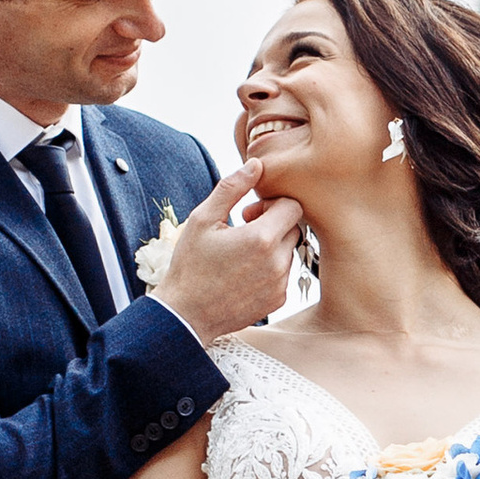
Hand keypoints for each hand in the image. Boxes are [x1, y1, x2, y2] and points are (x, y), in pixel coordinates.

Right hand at [153, 168, 304, 339]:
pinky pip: (284, 274)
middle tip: (243, 231)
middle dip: (273, 224)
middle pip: (294, 228)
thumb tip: (256, 164)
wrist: (186, 315)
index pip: (293, 206)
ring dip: (272, 247)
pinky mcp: (278, 300)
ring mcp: (280, 283)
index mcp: (261, 238)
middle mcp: (277, 262)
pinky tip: (243, 273)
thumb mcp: (203, 219)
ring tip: (241, 254)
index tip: (248, 213)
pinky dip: (270, 269)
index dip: (271, 204)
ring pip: (289, 251)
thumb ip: (232, 188)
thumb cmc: (190, 265)